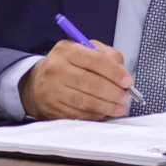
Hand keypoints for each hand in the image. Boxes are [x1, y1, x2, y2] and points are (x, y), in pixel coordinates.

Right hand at [19, 40, 133, 120]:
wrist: (37, 82)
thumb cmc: (69, 65)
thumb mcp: (85, 50)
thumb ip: (108, 56)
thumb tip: (123, 72)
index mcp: (67, 50)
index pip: (96, 61)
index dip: (115, 73)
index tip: (128, 82)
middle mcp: (56, 69)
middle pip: (92, 83)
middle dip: (114, 92)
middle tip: (126, 97)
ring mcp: (52, 90)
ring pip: (86, 101)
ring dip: (107, 106)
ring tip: (119, 108)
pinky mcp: (52, 108)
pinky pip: (78, 114)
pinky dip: (95, 115)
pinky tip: (104, 112)